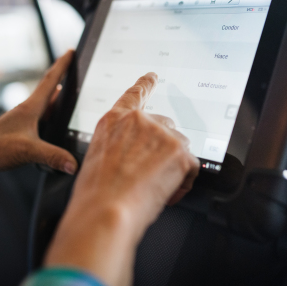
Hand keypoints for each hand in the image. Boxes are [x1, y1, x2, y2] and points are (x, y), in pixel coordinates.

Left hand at [0, 50, 77, 196]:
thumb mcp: (28, 151)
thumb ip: (53, 157)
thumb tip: (74, 163)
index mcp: (29, 108)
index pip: (50, 81)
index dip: (62, 65)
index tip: (70, 51)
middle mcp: (26, 111)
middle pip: (48, 91)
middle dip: (62, 79)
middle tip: (75, 71)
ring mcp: (22, 121)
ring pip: (44, 106)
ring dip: (56, 100)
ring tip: (70, 98)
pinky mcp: (19, 132)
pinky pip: (40, 120)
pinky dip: (50, 117)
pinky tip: (53, 124)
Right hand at [45, 72, 198, 285]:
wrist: (106, 210)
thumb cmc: (96, 194)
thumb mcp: (97, 159)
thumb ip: (119, 146)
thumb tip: (135, 157)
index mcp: (114, 120)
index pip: (134, 94)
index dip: (146, 84)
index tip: (153, 76)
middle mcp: (138, 120)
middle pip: (165, 127)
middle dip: (163, 150)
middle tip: (150, 176)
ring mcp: (160, 133)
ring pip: (180, 148)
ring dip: (172, 167)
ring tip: (152, 189)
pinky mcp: (179, 151)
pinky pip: (191, 167)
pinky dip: (182, 184)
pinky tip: (165, 194)